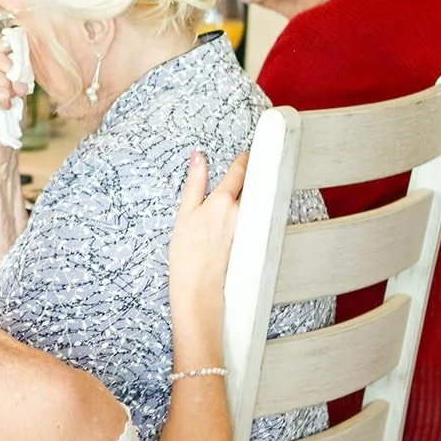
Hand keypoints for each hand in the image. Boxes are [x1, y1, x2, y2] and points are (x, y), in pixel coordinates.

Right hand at [0, 38, 28, 133]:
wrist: (2, 151)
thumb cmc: (10, 123)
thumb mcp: (18, 93)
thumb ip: (19, 75)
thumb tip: (27, 56)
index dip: (10, 44)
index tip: (24, 49)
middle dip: (10, 68)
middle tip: (22, 86)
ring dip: (3, 81)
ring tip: (14, 95)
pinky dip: (0, 96)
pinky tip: (8, 104)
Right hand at [167, 151, 245, 347]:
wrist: (199, 287)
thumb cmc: (186, 253)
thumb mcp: (184, 213)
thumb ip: (194, 182)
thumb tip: (198, 158)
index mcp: (224, 201)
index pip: (240, 171)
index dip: (244, 159)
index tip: (246, 153)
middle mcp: (242, 212)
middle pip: (254, 185)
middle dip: (253, 175)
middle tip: (250, 165)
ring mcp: (250, 227)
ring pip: (256, 201)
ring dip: (253, 193)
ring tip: (246, 189)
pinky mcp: (252, 240)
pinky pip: (255, 217)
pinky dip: (251, 211)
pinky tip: (244, 214)